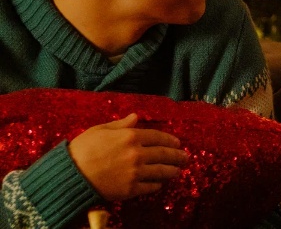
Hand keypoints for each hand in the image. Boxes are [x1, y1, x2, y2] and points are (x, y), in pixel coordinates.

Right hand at [68, 113, 188, 200]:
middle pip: (165, 154)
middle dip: (178, 156)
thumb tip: (136, 117)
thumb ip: (121, 124)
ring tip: (178, 171)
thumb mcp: (100, 130)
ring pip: (162, 171)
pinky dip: (157, 184)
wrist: (70, 176)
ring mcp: (136, 172)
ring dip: (172, 171)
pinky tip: (160, 183)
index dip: (170, 140)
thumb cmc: (82, 149)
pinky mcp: (131, 189)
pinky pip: (150, 187)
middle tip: (185, 157)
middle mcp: (137, 154)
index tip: (178, 143)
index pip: (158, 137)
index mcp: (131, 136)